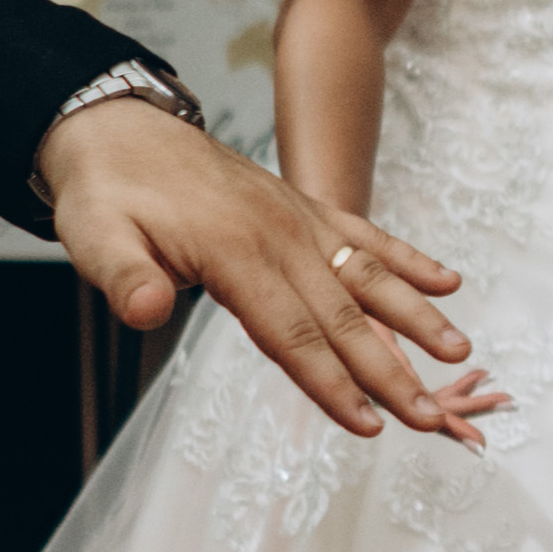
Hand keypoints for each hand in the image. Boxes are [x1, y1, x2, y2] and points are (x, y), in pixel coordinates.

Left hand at [38, 100, 495, 441]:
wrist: (117, 127)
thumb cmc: (105, 190)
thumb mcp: (93, 234)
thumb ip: (124, 275)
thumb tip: (145, 310)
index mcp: (233, 249)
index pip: (291, 331)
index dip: (331, 383)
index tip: (367, 424)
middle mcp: (278, 234)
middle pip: (343, 315)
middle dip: (391, 371)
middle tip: (430, 416)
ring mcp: (297, 218)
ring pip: (368, 275)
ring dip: (416, 317)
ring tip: (459, 353)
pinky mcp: (301, 208)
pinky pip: (364, 236)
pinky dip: (407, 260)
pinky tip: (448, 281)